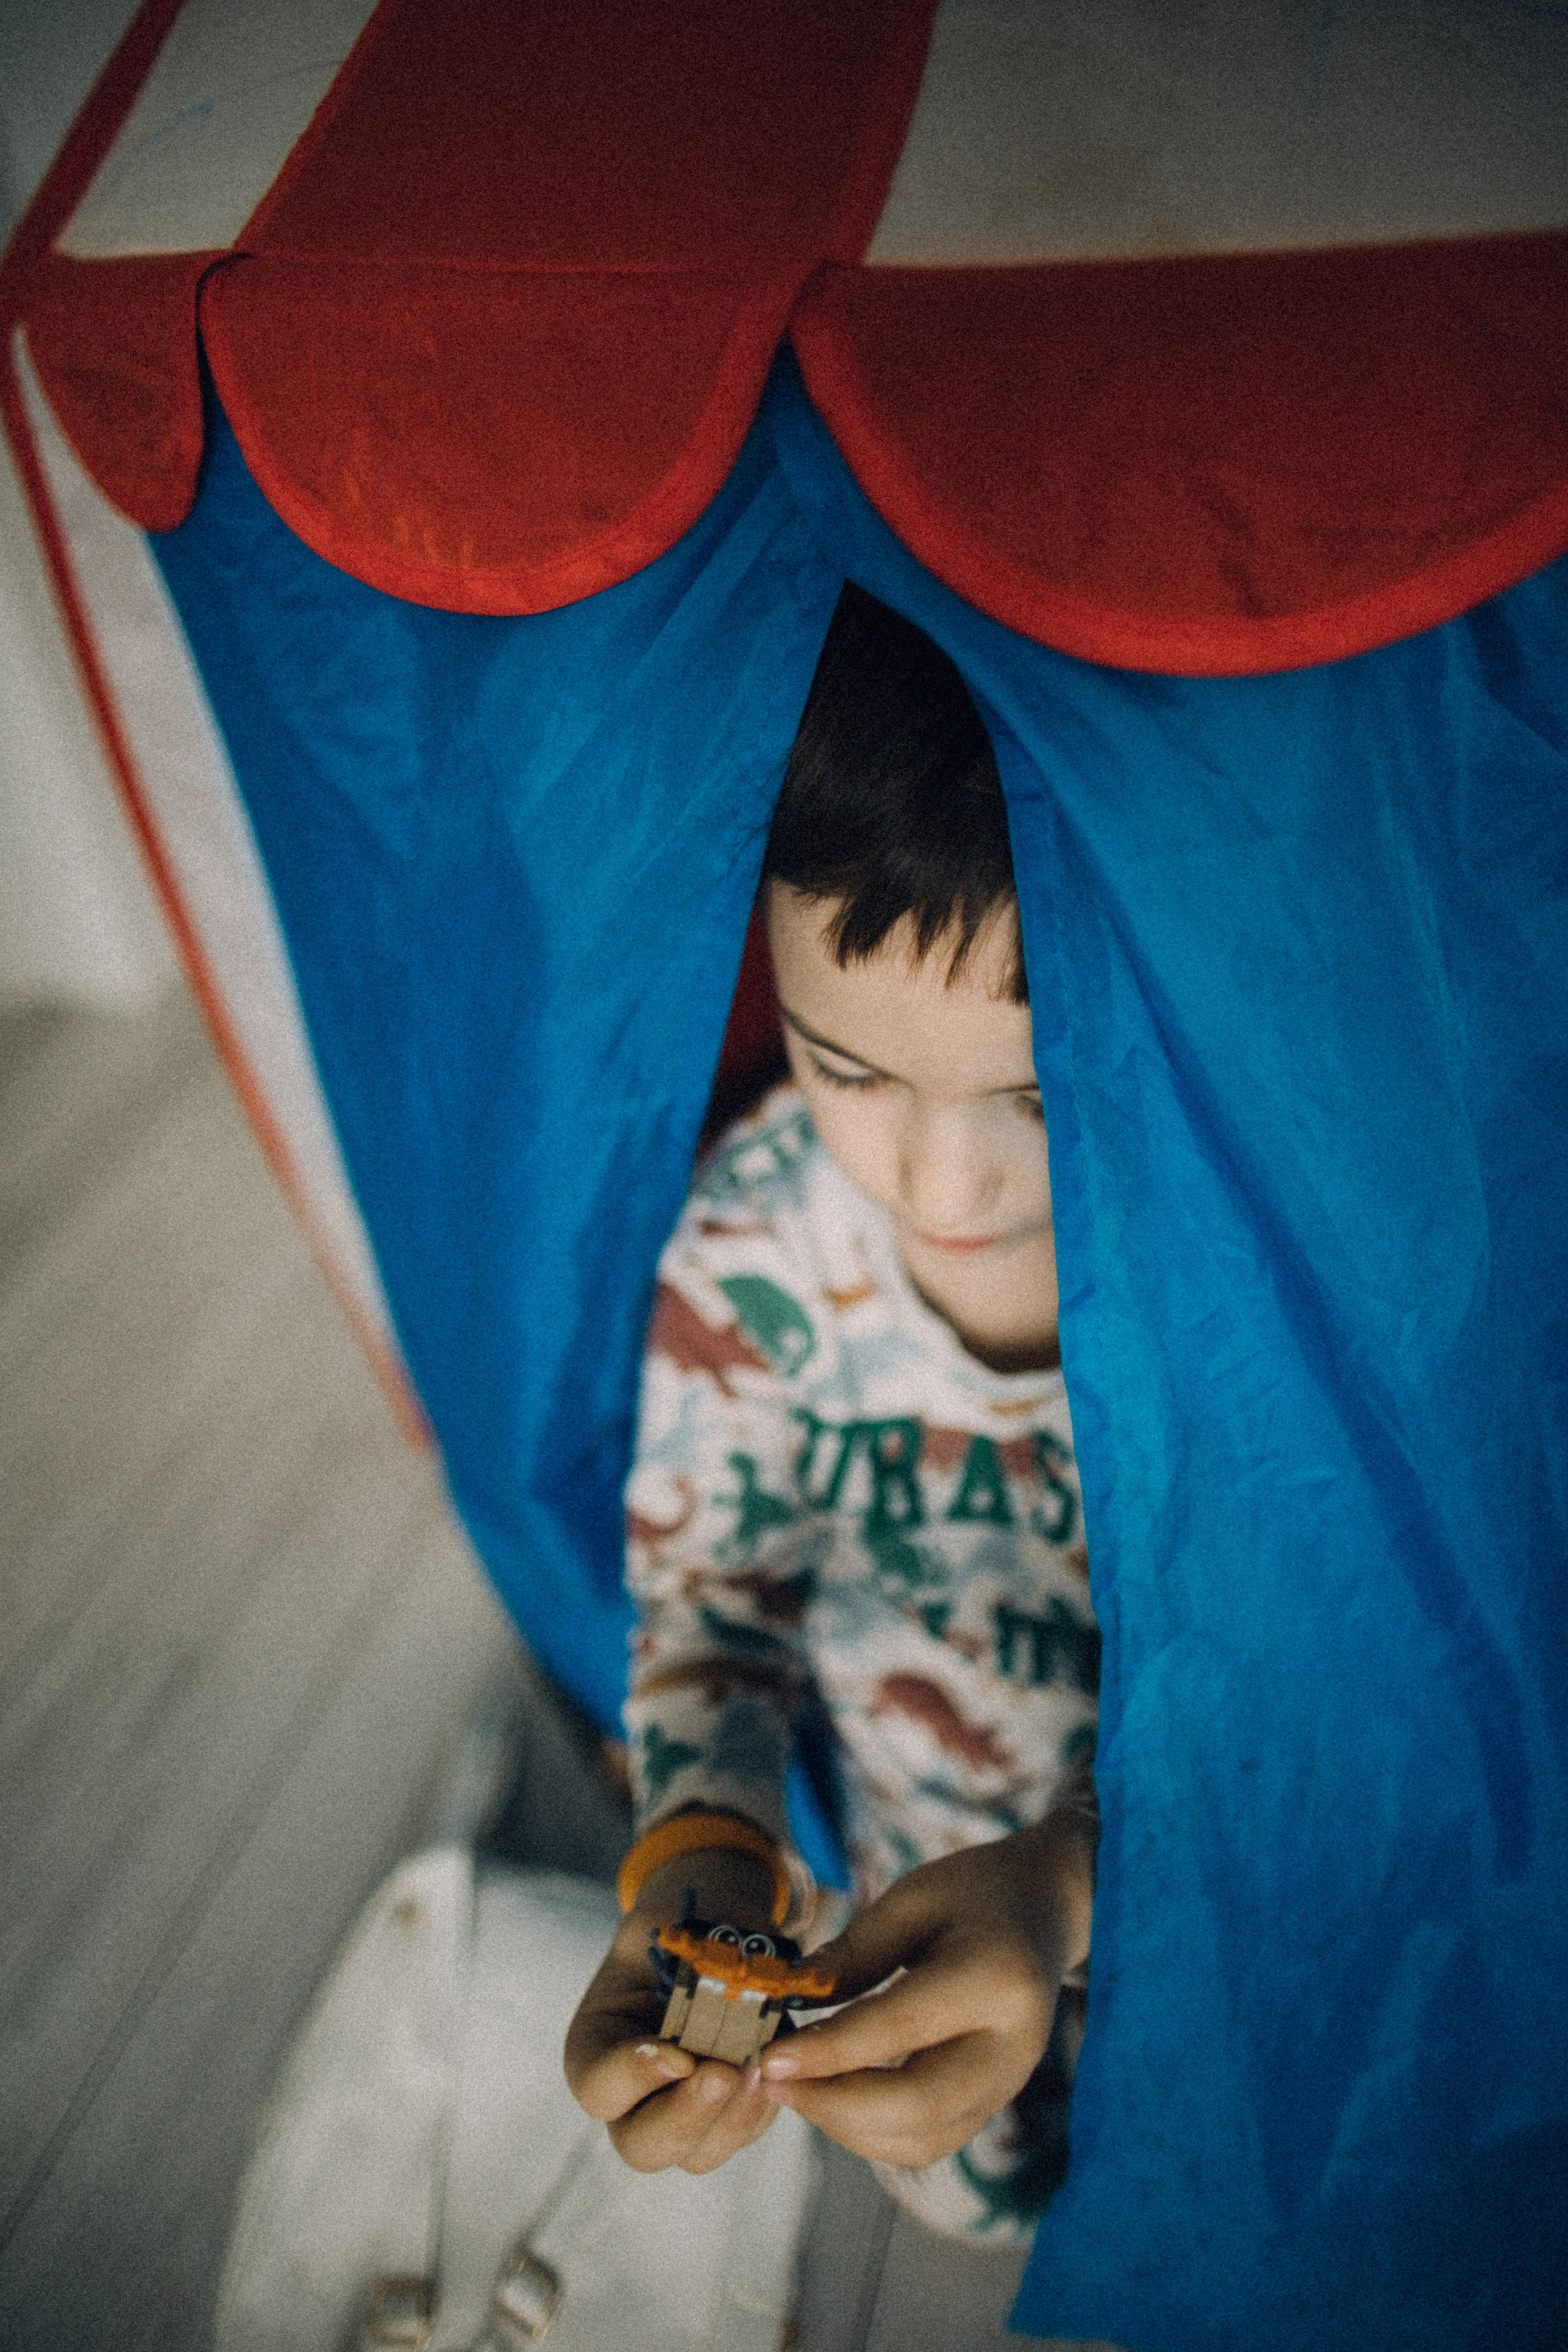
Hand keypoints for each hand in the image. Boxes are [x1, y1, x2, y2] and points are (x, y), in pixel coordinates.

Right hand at [563, 1844, 782, 2173]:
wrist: (717, 1935)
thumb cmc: (684, 1926)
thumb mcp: (670, 1926)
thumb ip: (683, 1959)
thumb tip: (722, 1988)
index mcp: (595, 2048)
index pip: (598, 2088)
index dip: (634, 2078)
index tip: (677, 2055)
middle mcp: (631, 2097)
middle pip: (641, 2146)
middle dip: (684, 2118)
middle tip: (721, 2075)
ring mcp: (680, 2114)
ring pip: (698, 2154)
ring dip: (731, 2119)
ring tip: (757, 2069)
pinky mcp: (727, 2115)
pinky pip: (744, 2133)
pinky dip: (762, 2106)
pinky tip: (774, 2067)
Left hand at [756, 1803, 1095, 2169]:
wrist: (1046, 1909)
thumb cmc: (973, 1892)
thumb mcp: (911, 1899)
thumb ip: (852, 1954)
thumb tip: (787, 2002)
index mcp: (995, 1977)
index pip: (900, 2028)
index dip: (828, 2050)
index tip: (767, 2056)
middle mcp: (1011, 2045)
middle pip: (917, 2106)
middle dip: (833, 2104)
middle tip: (770, 2079)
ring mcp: (1008, 2084)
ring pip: (921, 2139)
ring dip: (847, 2126)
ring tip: (794, 2086)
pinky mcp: (994, 2104)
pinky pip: (929, 2142)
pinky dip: (873, 2134)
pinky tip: (833, 2096)